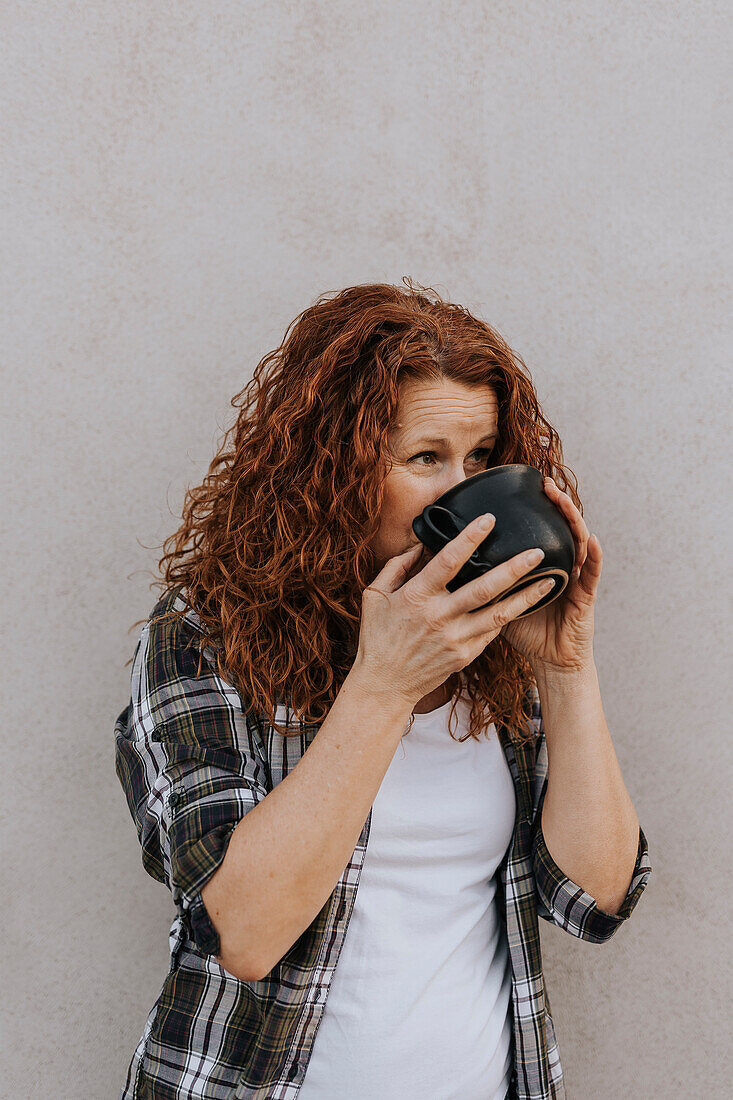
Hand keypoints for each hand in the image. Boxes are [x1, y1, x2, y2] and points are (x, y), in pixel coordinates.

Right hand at [356, 514, 553, 706]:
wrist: (384, 686)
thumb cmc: (377, 638)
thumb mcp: (375, 596)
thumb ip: (396, 566)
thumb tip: (418, 545)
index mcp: (417, 596)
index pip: (449, 560)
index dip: (470, 537)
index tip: (489, 519)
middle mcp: (440, 617)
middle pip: (484, 587)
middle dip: (514, 568)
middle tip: (537, 551)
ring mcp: (456, 639)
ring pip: (499, 613)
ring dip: (526, 596)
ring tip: (550, 581)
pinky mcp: (465, 655)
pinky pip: (492, 631)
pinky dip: (510, 616)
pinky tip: (526, 603)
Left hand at [499, 476, 601, 674]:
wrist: (551, 663)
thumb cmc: (526, 633)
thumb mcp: (499, 601)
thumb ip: (483, 582)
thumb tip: (450, 568)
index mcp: (540, 566)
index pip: (540, 530)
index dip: (536, 508)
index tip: (526, 486)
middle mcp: (561, 567)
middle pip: (560, 528)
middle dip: (555, 503)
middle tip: (545, 482)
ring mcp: (576, 579)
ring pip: (578, 542)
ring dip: (572, 519)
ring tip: (563, 499)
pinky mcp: (586, 597)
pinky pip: (593, 573)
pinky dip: (595, 556)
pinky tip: (592, 539)